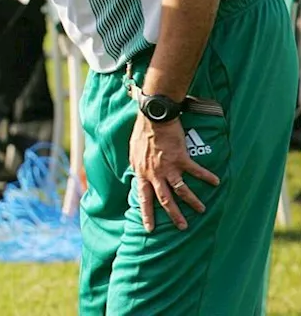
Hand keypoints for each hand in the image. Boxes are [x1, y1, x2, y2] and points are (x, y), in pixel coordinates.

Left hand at [129, 115, 219, 231]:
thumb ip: (137, 167)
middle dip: (174, 215)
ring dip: (192, 201)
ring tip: (202, 210)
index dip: (147, 214)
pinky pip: (196, 171)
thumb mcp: (133, 154)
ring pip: (181, 190)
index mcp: (142, 173)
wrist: (153, 119)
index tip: (149, 228)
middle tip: (182, 227)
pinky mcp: (181, 158)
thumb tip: (137, 175)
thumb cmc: (142, 134)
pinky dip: (206, 177)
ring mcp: (169, 167)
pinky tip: (216, 182)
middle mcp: (155, 173)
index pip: (144, 198)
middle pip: (164, 199)